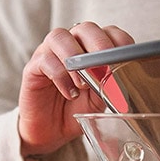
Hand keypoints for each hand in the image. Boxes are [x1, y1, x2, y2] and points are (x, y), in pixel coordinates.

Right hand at [18, 22, 133, 156]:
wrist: (52, 131)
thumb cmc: (75, 111)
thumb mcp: (99, 101)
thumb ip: (109, 87)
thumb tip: (121, 79)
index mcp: (91, 50)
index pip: (108, 32)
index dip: (118, 40)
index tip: (126, 57)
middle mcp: (71, 46)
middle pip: (85, 28)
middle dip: (99, 44)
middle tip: (105, 66)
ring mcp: (49, 53)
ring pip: (60, 37)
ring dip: (75, 58)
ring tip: (83, 84)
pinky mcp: (33, 67)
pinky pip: (45, 61)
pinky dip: (61, 76)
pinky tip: (70, 93)